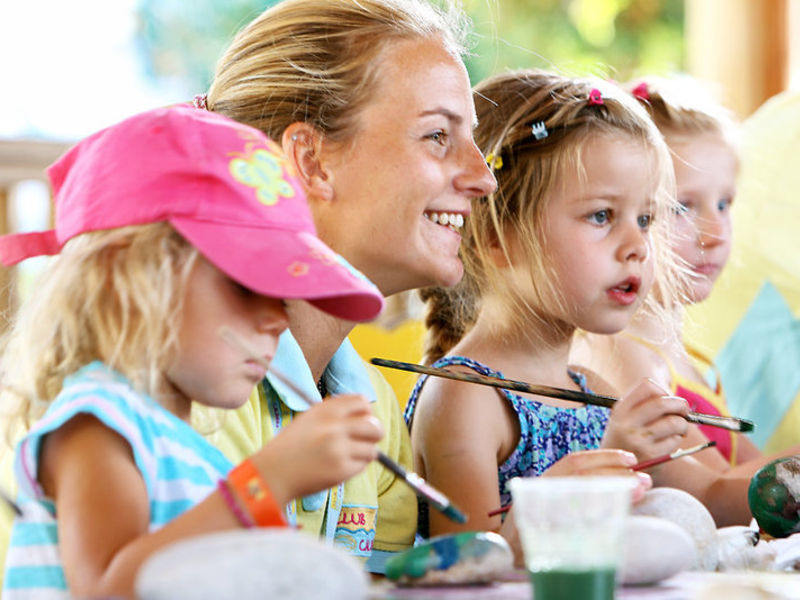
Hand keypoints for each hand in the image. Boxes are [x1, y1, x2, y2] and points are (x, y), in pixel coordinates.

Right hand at [251, 394, 383, 502]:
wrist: (272, 473)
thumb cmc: (291, 447)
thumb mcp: (309, 419)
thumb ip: (336, 414)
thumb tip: (368, 416)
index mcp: (326, 410)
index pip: (363, 402)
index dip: (367, 413)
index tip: (362, 420)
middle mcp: (334, 426)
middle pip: (374, 426)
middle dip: (374, 435)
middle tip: (365, 441)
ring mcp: (339, 448)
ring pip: (372, 449)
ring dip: (364, 454)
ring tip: (347, 456)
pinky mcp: (341, 469)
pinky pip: (362, 466)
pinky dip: (355, 467)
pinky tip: (338, 467)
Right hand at [500, 449, 651, 566]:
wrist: (511, 555)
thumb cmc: (536, 530)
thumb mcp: (552, 503)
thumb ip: (576, 491)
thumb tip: (619, 483)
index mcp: (543, 483)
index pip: (574, 462)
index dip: (604, 457)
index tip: (630, 459)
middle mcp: (539, 492)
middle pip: (581, 475)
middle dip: (616, 473)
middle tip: (643, 479)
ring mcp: (540, 512)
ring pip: (581, 493)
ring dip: (615, 490)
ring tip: (639, 492)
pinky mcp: (545, 535)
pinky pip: (579, 523)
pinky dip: (602, 515)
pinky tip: (619, 513)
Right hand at [601, 378, 689, 461]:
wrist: (613, 470)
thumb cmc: (624, 439)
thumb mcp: (622, 419)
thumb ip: (643, 405)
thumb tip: (678, 402)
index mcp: (620, 410)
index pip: (647, 386)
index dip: (662, 391)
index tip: (666, 400)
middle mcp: (626, 423)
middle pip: (662, 402)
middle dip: (680, 405)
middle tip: (684, 411)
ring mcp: (639, 440)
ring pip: (674, 422)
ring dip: (683, 425)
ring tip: (680, 429)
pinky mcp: (651, 456)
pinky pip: (675, 441)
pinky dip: (678, 440)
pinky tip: (670, 443)